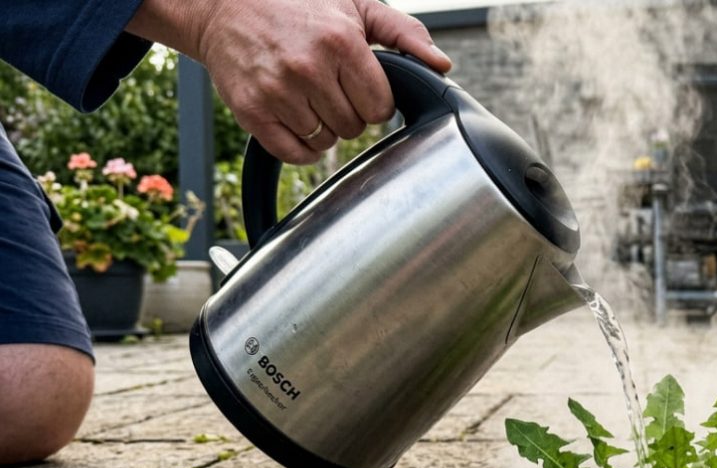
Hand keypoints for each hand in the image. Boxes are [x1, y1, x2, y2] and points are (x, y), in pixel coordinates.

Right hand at [128, 0, 452, 163]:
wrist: (223, 6)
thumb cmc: (297, 6)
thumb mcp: (356, 6)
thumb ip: (404, 33)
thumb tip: (442, 65)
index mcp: (342, 42)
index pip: (380, 107)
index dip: (374, 101)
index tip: (359, 87)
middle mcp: (309, 68)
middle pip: (354, 128)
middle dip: (348, 112)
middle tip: (330, 87)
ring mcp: (277, 91)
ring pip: (325, 142)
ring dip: (323, 127)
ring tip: (308, 96)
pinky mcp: (251, 111)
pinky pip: (295, 153)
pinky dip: (300, 145)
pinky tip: (295, 117)